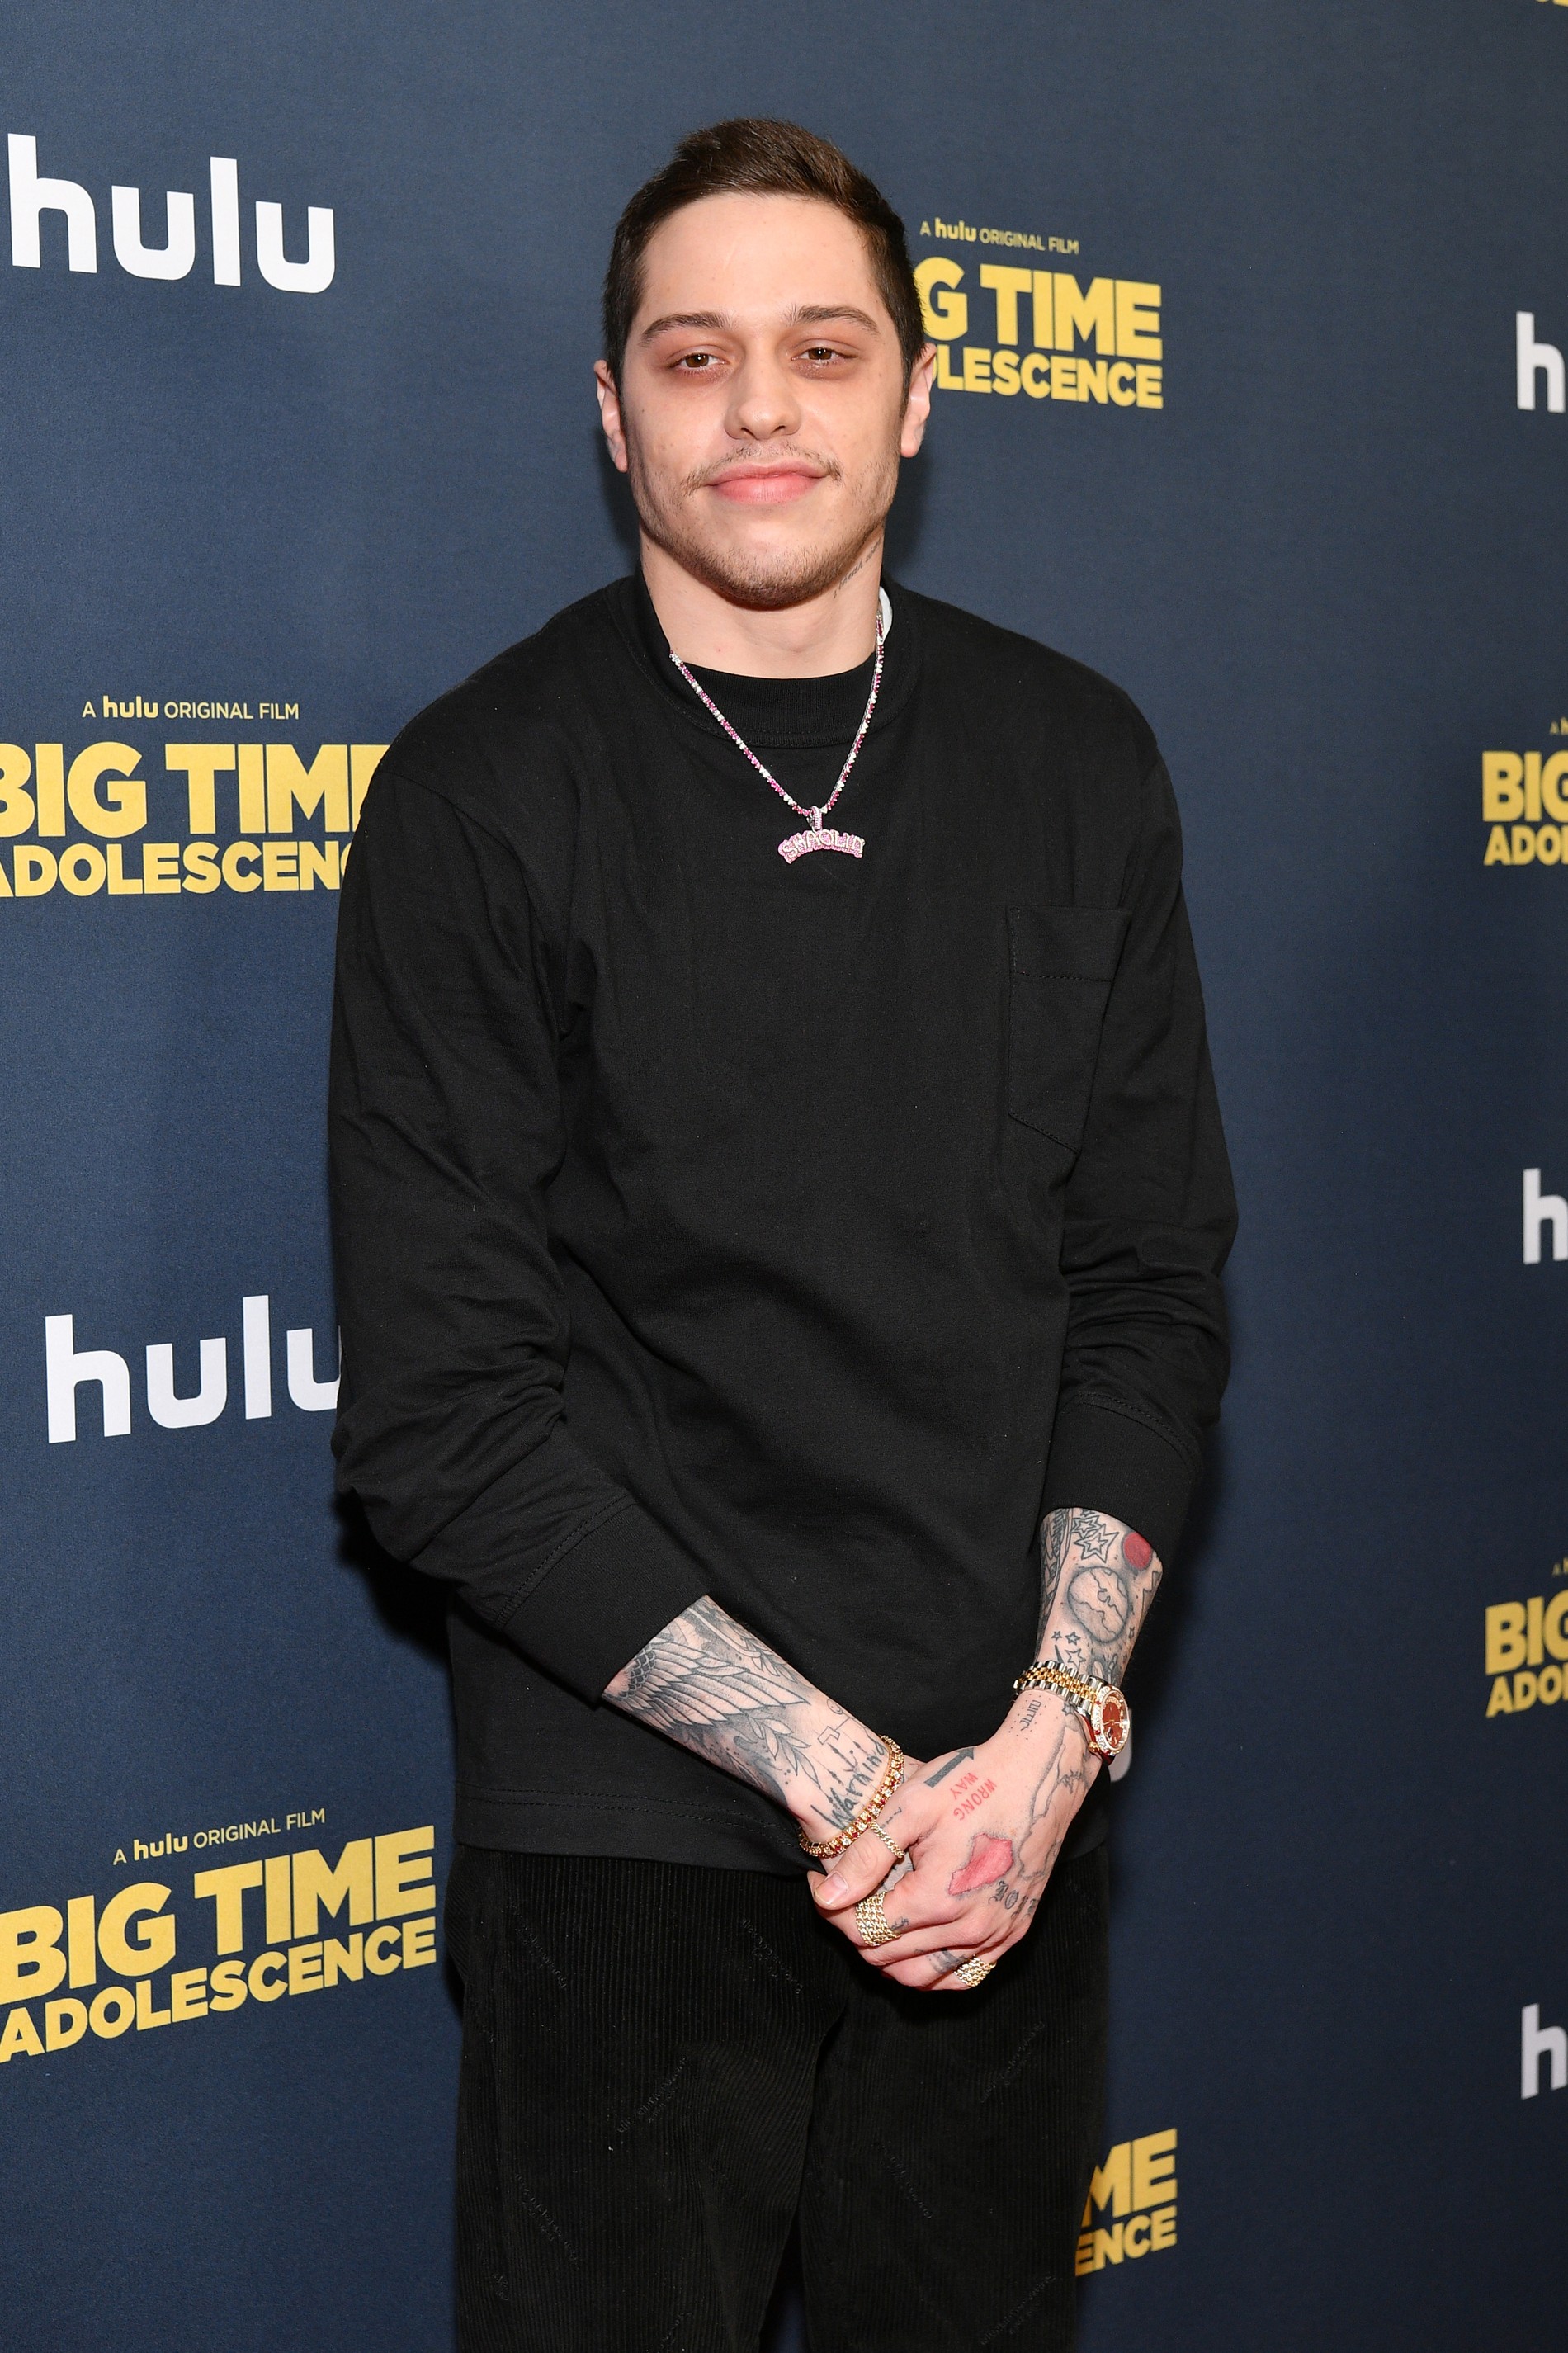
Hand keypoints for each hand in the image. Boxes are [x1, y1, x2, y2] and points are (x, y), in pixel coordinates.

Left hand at [808, 1694, 1096, 1990]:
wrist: (1039, 1774)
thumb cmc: (974, 1780)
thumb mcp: (911, 1807)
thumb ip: (866, 1858)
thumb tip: (826, 1898)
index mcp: (937, 1898)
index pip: (864, 1930)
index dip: (833, 1909)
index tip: (821, 1880)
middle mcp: (969, 1928)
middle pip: (888, 1958)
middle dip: (855, 1930)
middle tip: (846, 1895)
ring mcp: (996, 1936)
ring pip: (923, 1977)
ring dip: (890, 1956)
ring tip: (877, 1916)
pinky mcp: (1014, 1933)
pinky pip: (964, 1976)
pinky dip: (933, 1970)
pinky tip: (918, 1943)